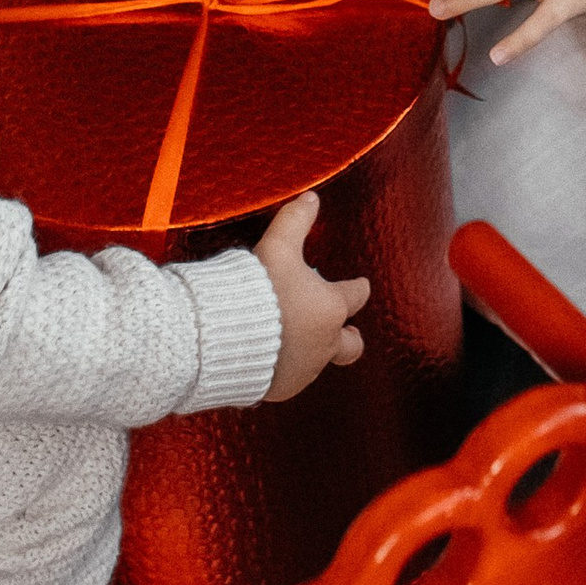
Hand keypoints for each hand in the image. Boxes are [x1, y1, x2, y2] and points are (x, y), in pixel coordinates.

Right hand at [255, 190, 370, 401]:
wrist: (225, 334)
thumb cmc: (257, 289)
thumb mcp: (277, 246)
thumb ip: (296, 220)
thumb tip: (311, 197)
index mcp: (330, 308)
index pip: (356, 296)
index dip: (358, 288)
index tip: (360, 285)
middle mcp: (324, 343)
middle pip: (352, 346)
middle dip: (349, 336)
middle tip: (342, 328)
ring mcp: (304, 369)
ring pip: (318, 361)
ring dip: (311, 348)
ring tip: (291, 335)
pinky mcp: (281, 387)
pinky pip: (289, 378)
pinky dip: (285, 366)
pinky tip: (268, 354)